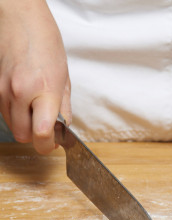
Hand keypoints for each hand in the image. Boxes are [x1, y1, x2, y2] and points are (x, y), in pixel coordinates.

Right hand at [0, 0, 70, 153]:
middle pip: (24, 136)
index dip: (48, 145)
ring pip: (13, 126)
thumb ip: (64, 109)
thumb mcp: (65, 80)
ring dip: (26, 125)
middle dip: (37, 138)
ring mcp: (3, 91)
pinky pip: (4, 113)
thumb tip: (63, 129)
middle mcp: (19, 93)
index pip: (41, 133)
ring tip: (38, 110)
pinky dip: (16, 114)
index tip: (54, 143)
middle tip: (48, 128)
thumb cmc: (47, 46)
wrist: (21, 22)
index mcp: (44, 91)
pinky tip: (26, 102)